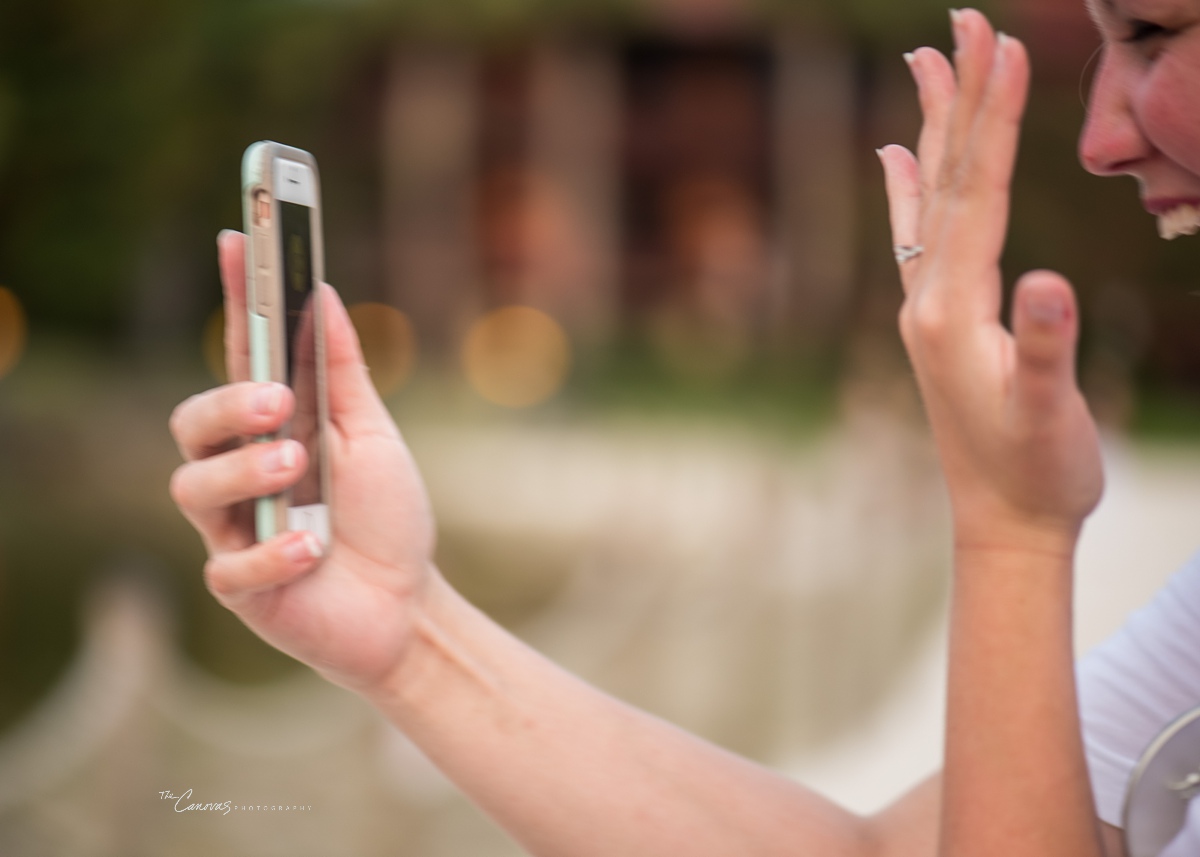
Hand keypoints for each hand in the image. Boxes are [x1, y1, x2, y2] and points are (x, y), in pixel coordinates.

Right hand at [169, 230, 435, 691]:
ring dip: (246, 472)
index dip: (237, 298)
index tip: (237, 239)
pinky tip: (313, 549)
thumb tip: (325, 294)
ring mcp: (235, 529)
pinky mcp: (242, 587)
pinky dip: (273, 553)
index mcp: (274, 429)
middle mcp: (242, 473)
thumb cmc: (387, 518)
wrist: (408, 606)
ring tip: (298, 469)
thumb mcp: (373, 437)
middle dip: (227, 405)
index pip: (243, 356)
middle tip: (277, 402)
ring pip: (193, 487)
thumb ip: (344, 374)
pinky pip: (229, 568)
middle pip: (191, 422)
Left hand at [878, 10, 1102, 552]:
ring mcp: (928, 308)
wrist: (1002, 525)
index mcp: (954, 310)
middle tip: (964, 20)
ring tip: (927, 61)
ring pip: (930, 199)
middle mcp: (928, 299)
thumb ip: (1045, 349)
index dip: (992, 118)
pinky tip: (896, 156)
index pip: (975, 193)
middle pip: (944, 179)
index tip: (1003, 44)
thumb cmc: (1038, 475)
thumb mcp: (1050, 414)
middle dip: (959, 97)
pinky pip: (917, 239)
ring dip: (933, 126)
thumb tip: (1046, 279)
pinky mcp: (937, 323)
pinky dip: (908, 191)